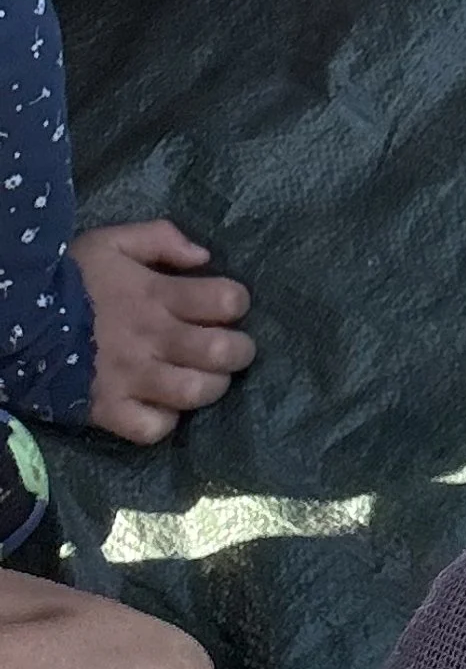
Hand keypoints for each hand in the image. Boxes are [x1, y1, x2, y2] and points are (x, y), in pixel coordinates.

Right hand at [74, 220, 254, 445]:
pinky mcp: (108, 410)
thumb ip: (160, 239)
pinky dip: (164, 422)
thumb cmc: (69, 278)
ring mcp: (129, 378)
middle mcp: (150, 339)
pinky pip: (152, 429)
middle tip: (229, 348)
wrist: (11, 315)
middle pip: (222, 352)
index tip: (225, 306)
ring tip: (204, 378)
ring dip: (210, 387)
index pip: (225, 300)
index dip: (235, 302)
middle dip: (239, 350)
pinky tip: (162, 406)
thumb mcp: (111, 241)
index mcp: (155, 295)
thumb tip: (204, 257)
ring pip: (195, 392)